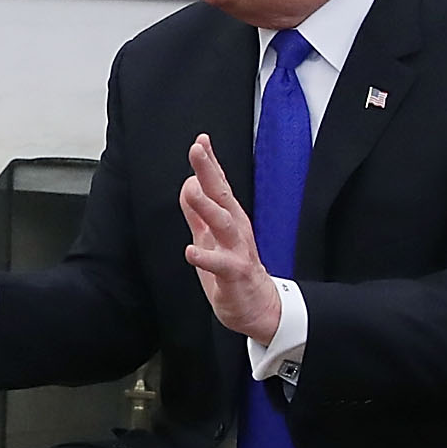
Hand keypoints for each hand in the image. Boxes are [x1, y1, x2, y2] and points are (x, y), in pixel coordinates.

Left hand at [179, 135, 283, 343]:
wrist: (257, 307)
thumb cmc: (231, 270)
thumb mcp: (208, 237)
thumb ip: (197, 212)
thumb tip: (189, 184)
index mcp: (229, 219)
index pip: (218, 186)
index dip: (210, 163)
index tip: (201, 140)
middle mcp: (236, 230)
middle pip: (222, 195)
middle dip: (210, 171)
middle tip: (197, 149)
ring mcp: (237, 251)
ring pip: (223, 224)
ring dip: (207, 207)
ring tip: (192, 190)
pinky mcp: (236, 274)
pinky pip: (221, 264)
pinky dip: (205, 257)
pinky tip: (190, 251)